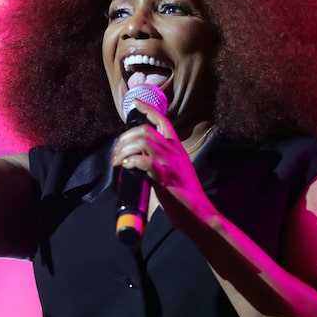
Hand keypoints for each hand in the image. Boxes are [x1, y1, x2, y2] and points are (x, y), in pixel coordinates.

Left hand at [111, 99, 214, 229]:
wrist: (200, 214)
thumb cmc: (185, 195)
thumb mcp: (174, 170)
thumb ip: (160, 159)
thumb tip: (139, 156)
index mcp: (177, 148)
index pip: (163, 121)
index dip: (148, 109)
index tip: (135, 103)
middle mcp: (174, 151)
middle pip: (145, 130)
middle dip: (125, 137)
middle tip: (116, 151)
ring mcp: (170, 163)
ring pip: (142, 142)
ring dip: (124, 150)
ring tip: (117, 161)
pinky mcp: (165, 178)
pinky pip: (145, 162)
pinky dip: (131, 161)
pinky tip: (125, 167)